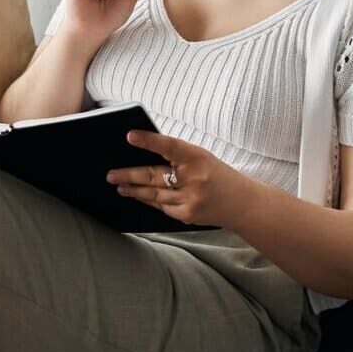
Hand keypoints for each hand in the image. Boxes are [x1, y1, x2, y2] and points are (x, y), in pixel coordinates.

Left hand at [105, 128, 246, 229]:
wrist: (242, 203)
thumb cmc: (217, 175)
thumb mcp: (201, 158)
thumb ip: (177, 156)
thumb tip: (143, 152)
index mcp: (198, 158)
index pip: (170, 146)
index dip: (149, 141)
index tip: (130, 136)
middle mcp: (194, 179)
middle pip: (154, 176)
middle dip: (129, 175)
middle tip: (110, 174)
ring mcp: (190, 199)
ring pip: (154, 194)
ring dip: (134, 190)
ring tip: (118, 185)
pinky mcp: (187, 215)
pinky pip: (161, 207)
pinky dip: (149, 200)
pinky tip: (138, 196)